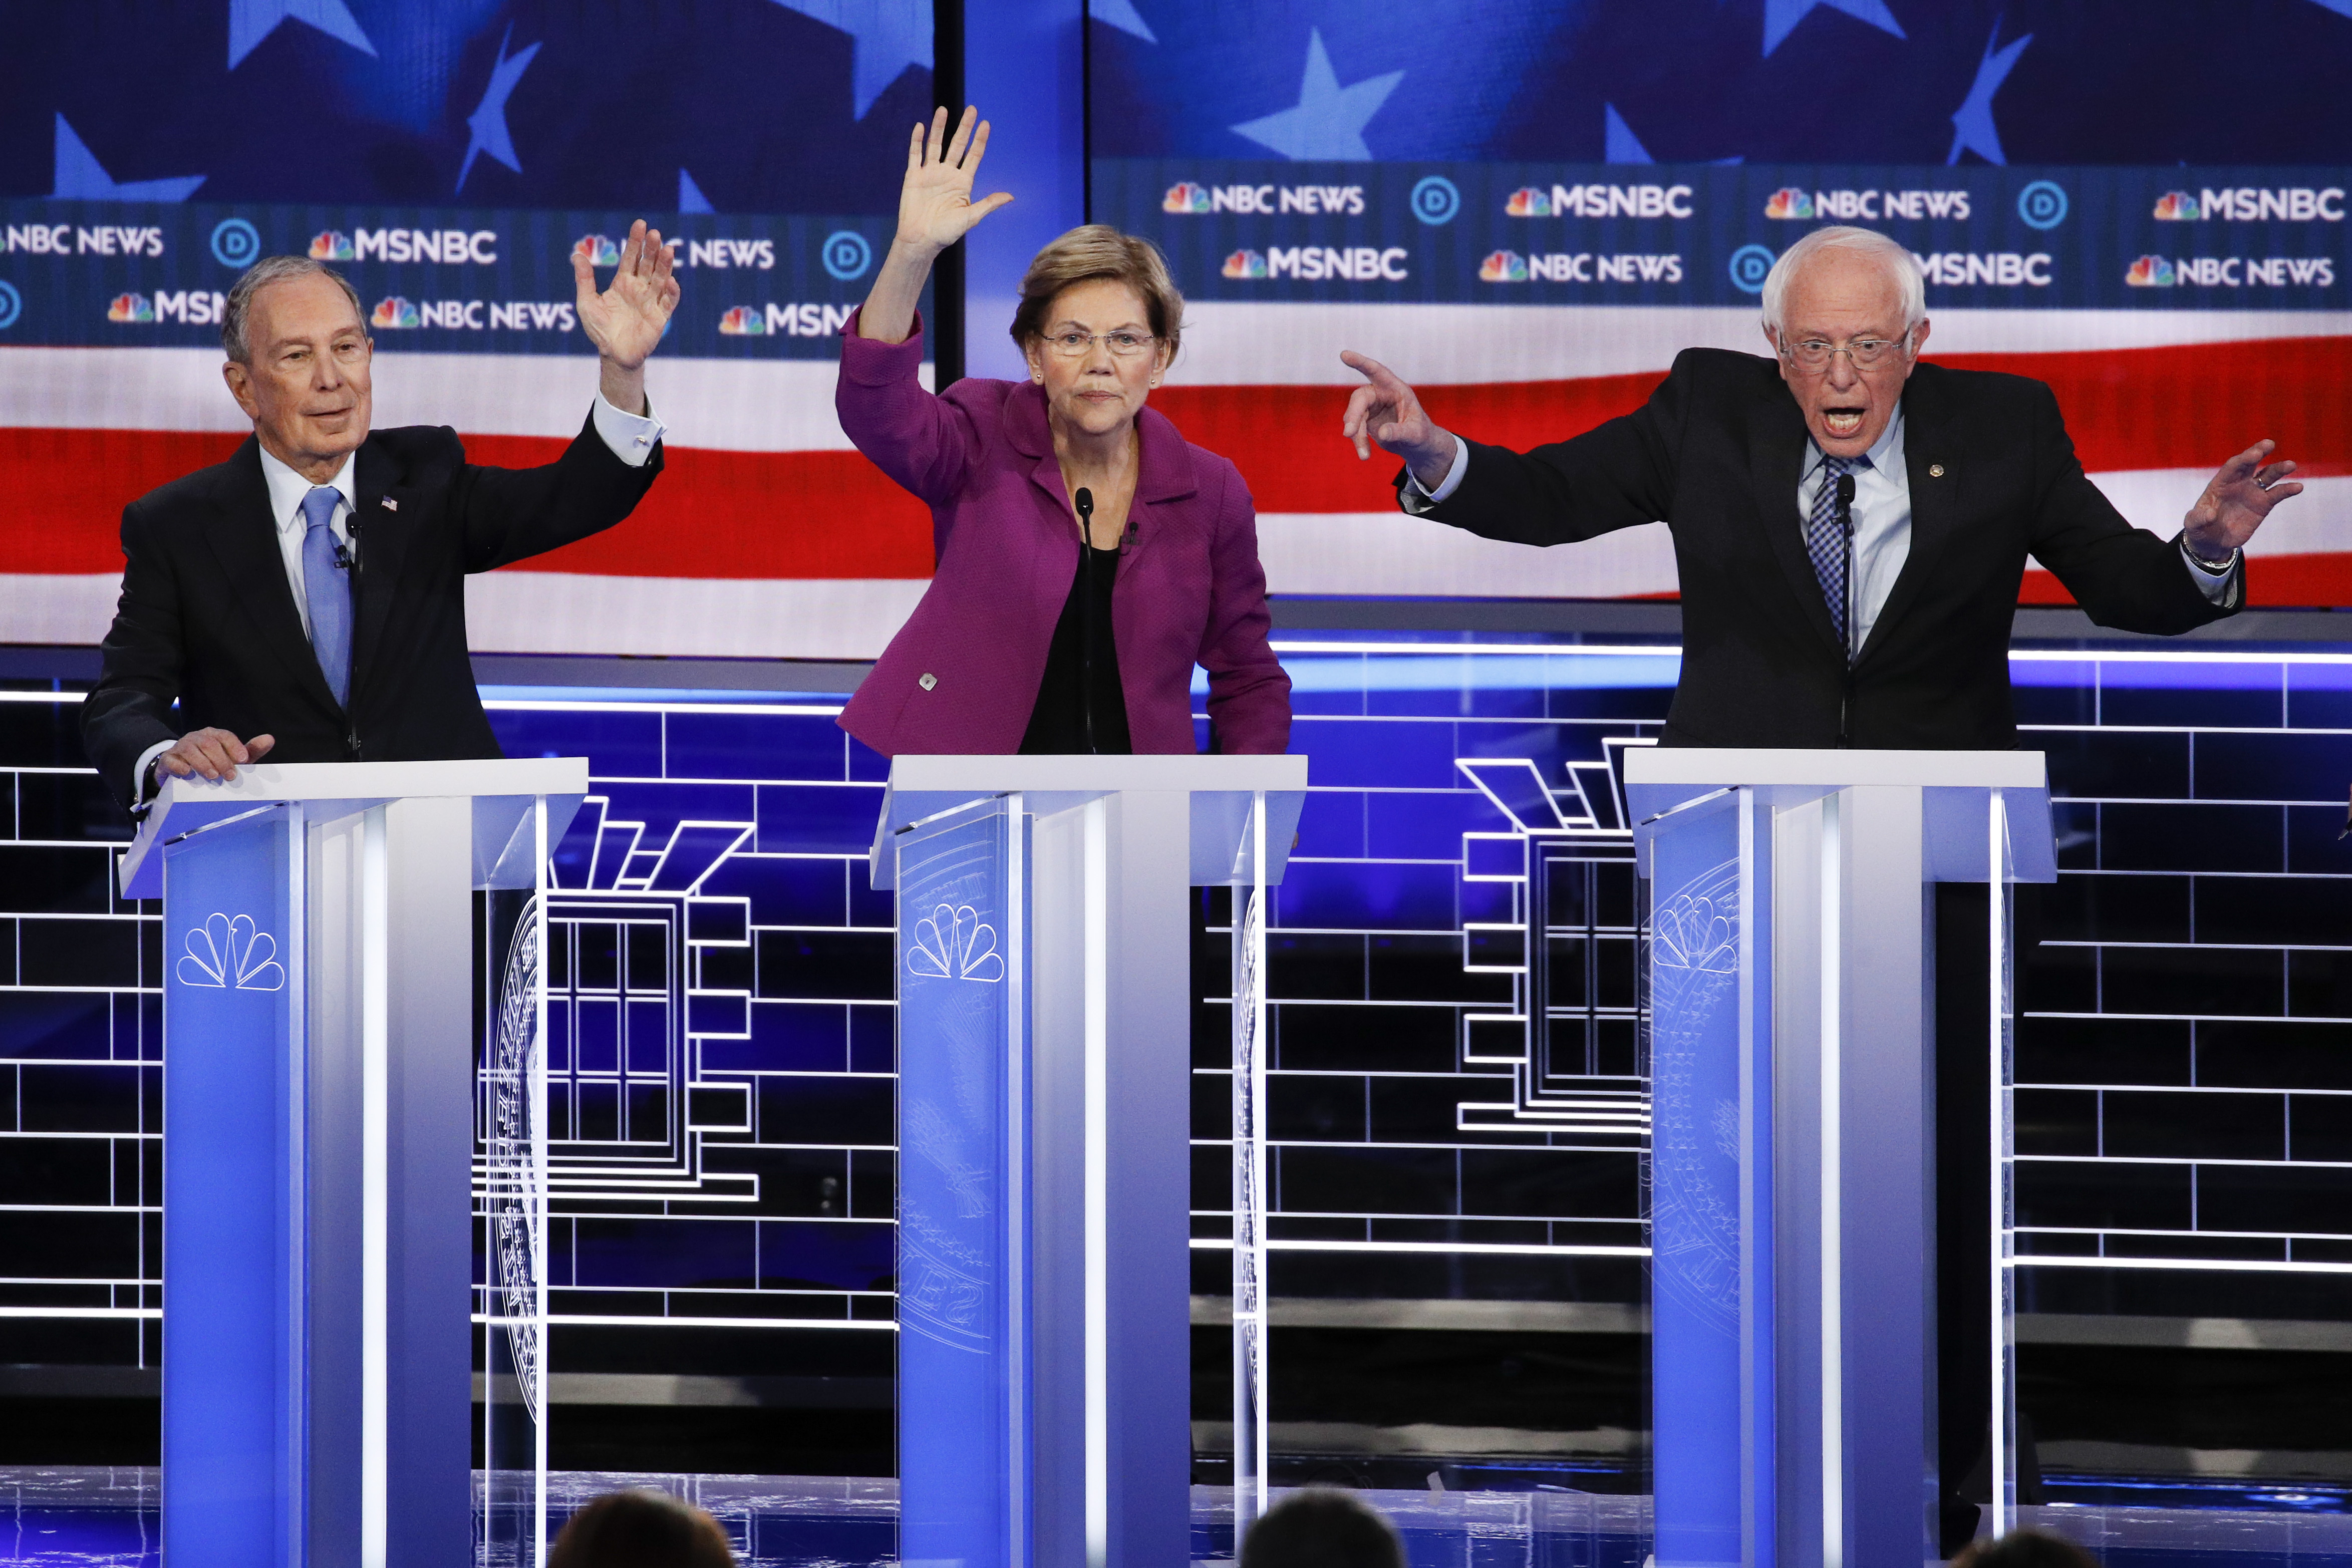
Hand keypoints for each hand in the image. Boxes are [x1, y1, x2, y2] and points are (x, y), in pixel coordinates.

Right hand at [156, 728, 273, 785]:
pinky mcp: (168, 759)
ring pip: (190, 750)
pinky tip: (187, 773)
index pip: (224, 736)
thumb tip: (270, 738)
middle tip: (230, 775)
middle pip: (208, 744)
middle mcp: (196, 738)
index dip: (234, 746)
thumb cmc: (211, 762)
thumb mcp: (232, 758)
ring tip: (213, 776)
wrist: (180, 769)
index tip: (244, 760)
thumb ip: (250, 750)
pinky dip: (179, 766)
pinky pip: (171, 760)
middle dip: (221, 759)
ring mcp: (180, 747)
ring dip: (203, 763)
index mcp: (213, 735)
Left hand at [574, 219, 679, 374]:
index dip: (636, 241)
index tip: (641, 225)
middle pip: (648, 264)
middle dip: (652, 249)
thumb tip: (577, 255)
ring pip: (660, 279)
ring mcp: (651, 301)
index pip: (631, 257)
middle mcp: (639, 289)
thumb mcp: (586, 302)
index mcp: (623, 283)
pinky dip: (671, 292)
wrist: (613, 354)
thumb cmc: (599, 329)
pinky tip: (670, 281)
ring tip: (667, 250)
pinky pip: (668, 302)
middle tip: (655, 234)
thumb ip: (584, 279)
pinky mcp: (660, 317)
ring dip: (665, 265)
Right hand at [896, 106, 1011, 253]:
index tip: (986, 124)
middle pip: (957, 145)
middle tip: (972, 109)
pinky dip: (917, 140)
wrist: (921, 240)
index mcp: (963, 182)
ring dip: (939, 127)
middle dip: (964, 127)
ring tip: (944, 110)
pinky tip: (920, 126)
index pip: (974, 155)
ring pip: (935, 144)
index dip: (980, 140)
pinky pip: (915, 154)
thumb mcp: (971, 217)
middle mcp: (947, 174)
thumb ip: (989, 203)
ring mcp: (930, 173)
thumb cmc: (946, 233)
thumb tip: (1011, 196)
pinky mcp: (914, 176)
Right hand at [1340, 350, 1457, 488]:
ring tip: (1364, 455)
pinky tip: (1365, 454)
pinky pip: (1354, 428)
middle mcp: (1381, 394)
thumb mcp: (1416, 434)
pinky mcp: (1365, 420)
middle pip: (1360, 398)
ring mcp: (1371, 407)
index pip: (1377, 371)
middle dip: (1353, 415)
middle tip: (1349, 433)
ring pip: (1354, 415)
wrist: (1417, 445)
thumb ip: (1400, 432)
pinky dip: (1357, 441)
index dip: (1361, 363)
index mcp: (1396, 389)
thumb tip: (1381, 432)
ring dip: (1355, 434)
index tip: (1344, 355)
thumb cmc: (1421, 435)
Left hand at [2185, 439, 2300, 557]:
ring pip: (2268, 475)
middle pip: (2250, 464)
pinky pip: (2277, 494)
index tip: (2254, 454)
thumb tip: (2210, 514)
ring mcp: (2252, 492)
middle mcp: (2238, 483)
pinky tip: (2298, 487)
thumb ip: (2198, 518)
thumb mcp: (2193, 524)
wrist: (2212, 541)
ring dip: (2279, 469)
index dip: (2243, 459)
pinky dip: (2288, 490)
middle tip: (2269, 444)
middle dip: (2259, 452)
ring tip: (2290, 465)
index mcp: (2220, 482)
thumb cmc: (2199, 527)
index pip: (2233, 466)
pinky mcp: (2263, 505)